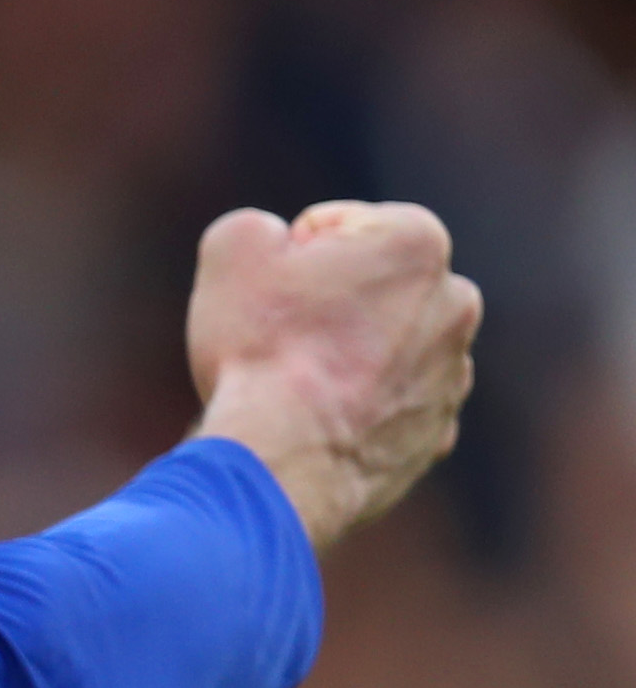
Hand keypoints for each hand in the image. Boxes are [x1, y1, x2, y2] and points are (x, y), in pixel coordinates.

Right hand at [185, 200, 479, 549]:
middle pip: (371, 287)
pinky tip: (318, 426)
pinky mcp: (437, 432)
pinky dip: (359, 411)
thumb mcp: (232, 249)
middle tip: (279, 340)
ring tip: (294, 389)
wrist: (282, 460)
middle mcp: (455, 301)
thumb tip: (275, 245)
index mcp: (417, 241)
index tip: (272, 297)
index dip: (288, 259)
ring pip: (386, 349)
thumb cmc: (261, 348)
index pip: (335, 227)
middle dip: (330, 305)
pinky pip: (392, 408)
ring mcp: (453, 373)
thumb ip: (260, 227)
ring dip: (346, 358)